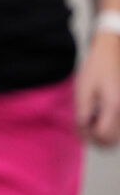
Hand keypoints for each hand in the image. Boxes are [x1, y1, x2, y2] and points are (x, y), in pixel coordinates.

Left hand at [76, 31, 119, 145]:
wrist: (111, 54)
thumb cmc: (96, 68)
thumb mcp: (83, 89)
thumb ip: (83, 111)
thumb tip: (82, 130)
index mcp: (113, 106)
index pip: (103, 135)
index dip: (88, 134)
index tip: (79, 124)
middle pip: (111, 140)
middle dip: (95, 137)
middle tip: (83, 124)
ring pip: (116, 136)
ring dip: (102, 133)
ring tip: (90, 118)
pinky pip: (118, 128)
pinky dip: (108, 127)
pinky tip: (98, 115)